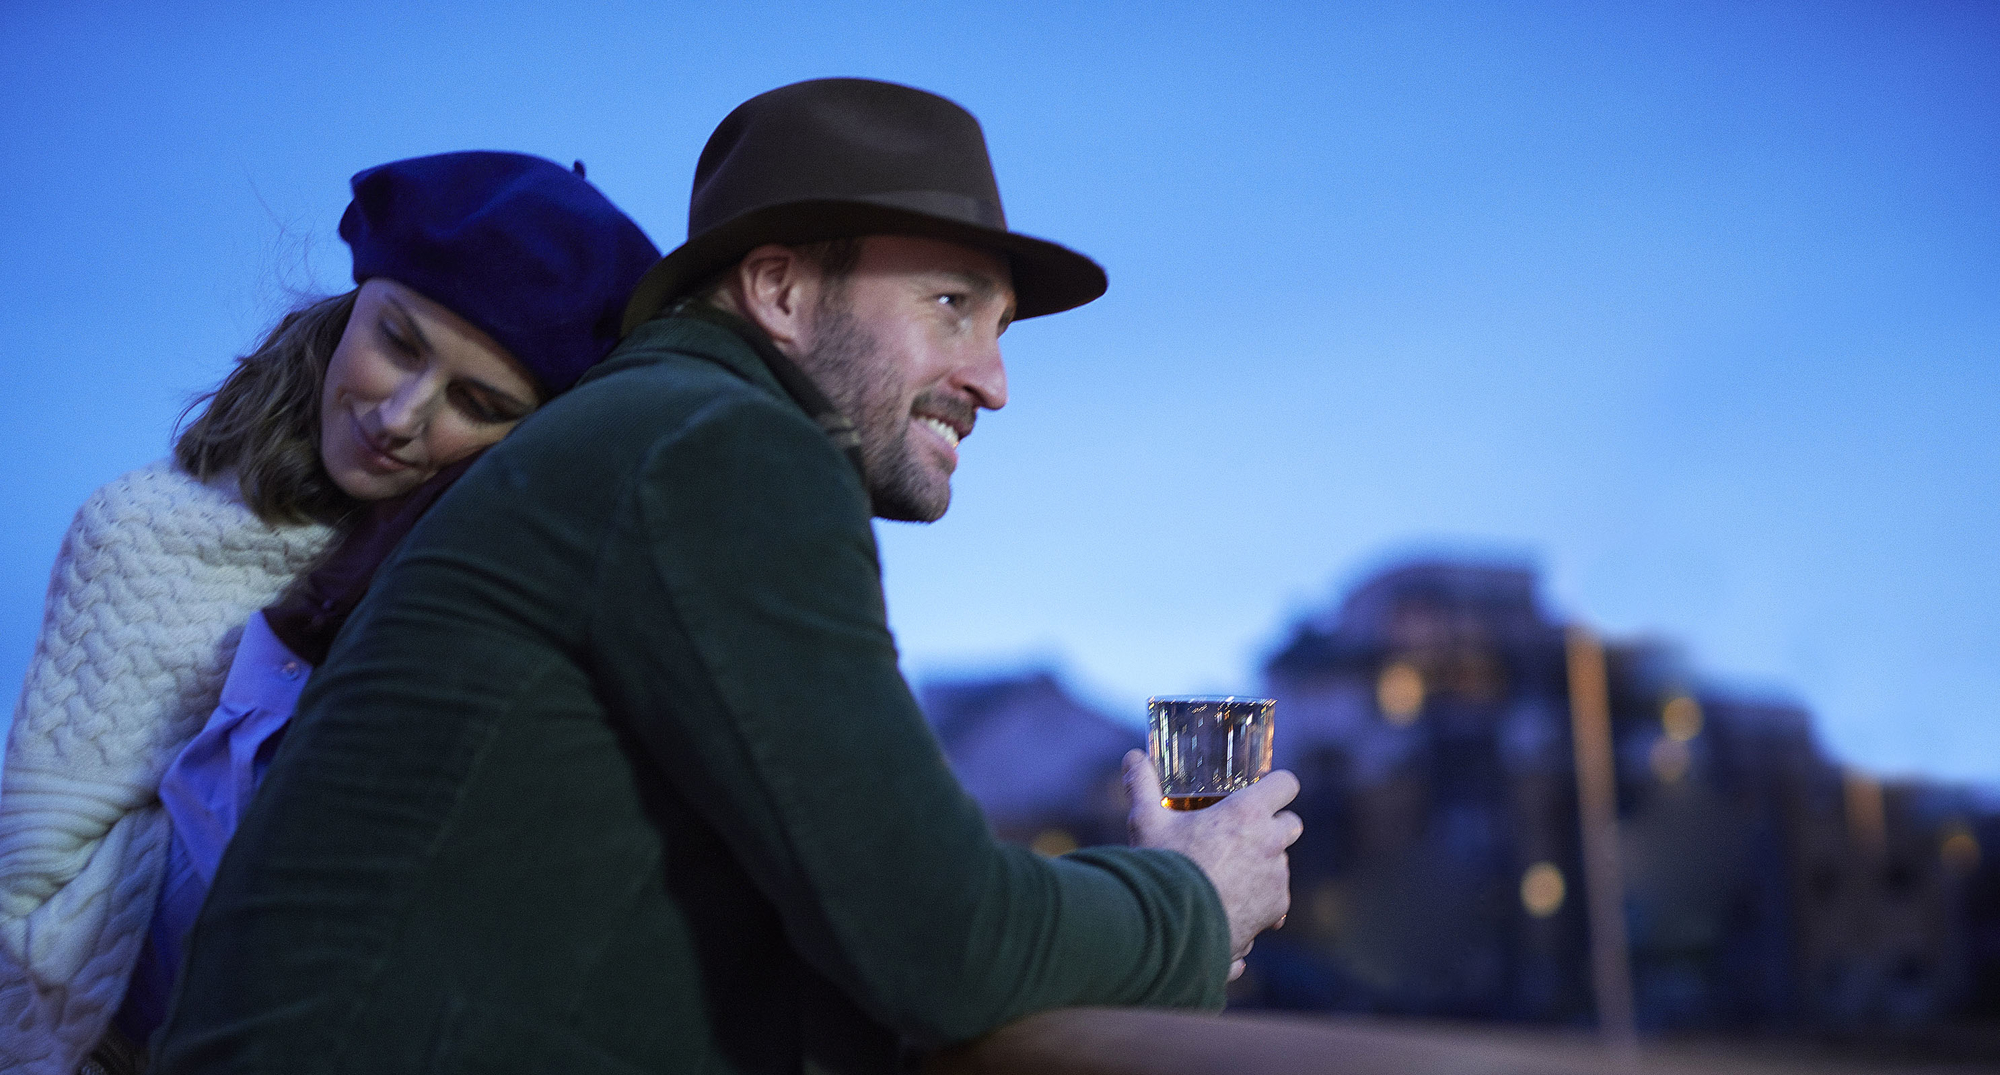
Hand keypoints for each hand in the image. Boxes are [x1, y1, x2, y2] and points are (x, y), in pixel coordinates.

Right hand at [1123, 750, 1301, 980]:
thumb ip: (1141, 784)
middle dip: (1274, 827)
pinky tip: (1233, 903)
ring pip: (1281, 864)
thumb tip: (1132, 757)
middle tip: (1243, 836)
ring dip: (1264, 865)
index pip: (1286, 784)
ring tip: (1228, 875)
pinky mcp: (1276, 909)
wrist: (1172, 926)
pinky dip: (1261, 900)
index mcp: (1248, 813)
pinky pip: (1276, 899)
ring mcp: (1277, 878)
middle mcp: (1271, 843)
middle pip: (1292, 824)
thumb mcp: (1146, 821)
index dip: (1277, 785)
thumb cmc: (1162, 867)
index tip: (1264, 791)